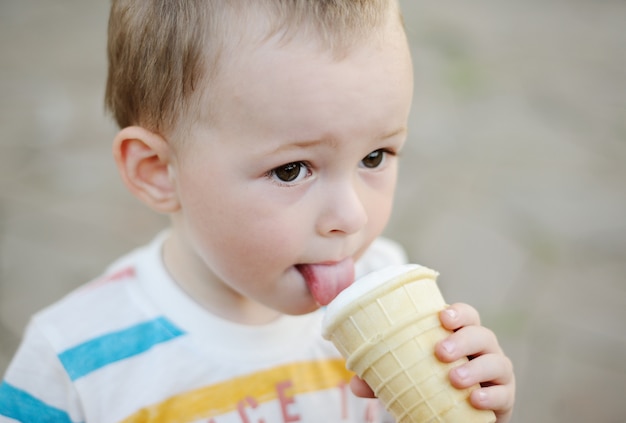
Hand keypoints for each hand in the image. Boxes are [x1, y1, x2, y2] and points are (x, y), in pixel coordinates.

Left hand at [350, 302, 514, 422]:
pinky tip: (475, 399)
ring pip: (497, 361)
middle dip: (463, 339)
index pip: (465, 315)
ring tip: (454, 378)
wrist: (456, 416)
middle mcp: (482, 349)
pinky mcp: (505, 396)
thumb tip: (356, 381)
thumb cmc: (432, 386)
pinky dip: (492, 395)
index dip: (457, 312)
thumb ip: (384, 377)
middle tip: (440, 352)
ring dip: (476, 368)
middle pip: (482, 333)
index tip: (441, 317)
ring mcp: (496, 371)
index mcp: (459, 336)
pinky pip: (505, 392)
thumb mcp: (408, 378)